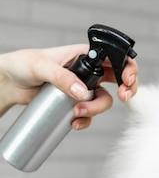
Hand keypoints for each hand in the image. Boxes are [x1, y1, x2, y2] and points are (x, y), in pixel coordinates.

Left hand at [0, 44, 137, 128]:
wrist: (9, 84)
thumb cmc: (22, 65)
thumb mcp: (41, 66)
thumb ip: (62, 77)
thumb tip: (82, 93)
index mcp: (84, 54)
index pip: (114, 57)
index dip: (128, 68)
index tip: (127, 81)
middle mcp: (87, 70)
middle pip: (118, 79)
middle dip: (126, 89)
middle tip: (123, 97)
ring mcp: (83, 88)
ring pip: (103, 100)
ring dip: (96, 109)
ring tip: (77, 113)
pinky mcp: (75, 103)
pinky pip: (89, 114)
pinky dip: (85, 121)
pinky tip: (73, 123)